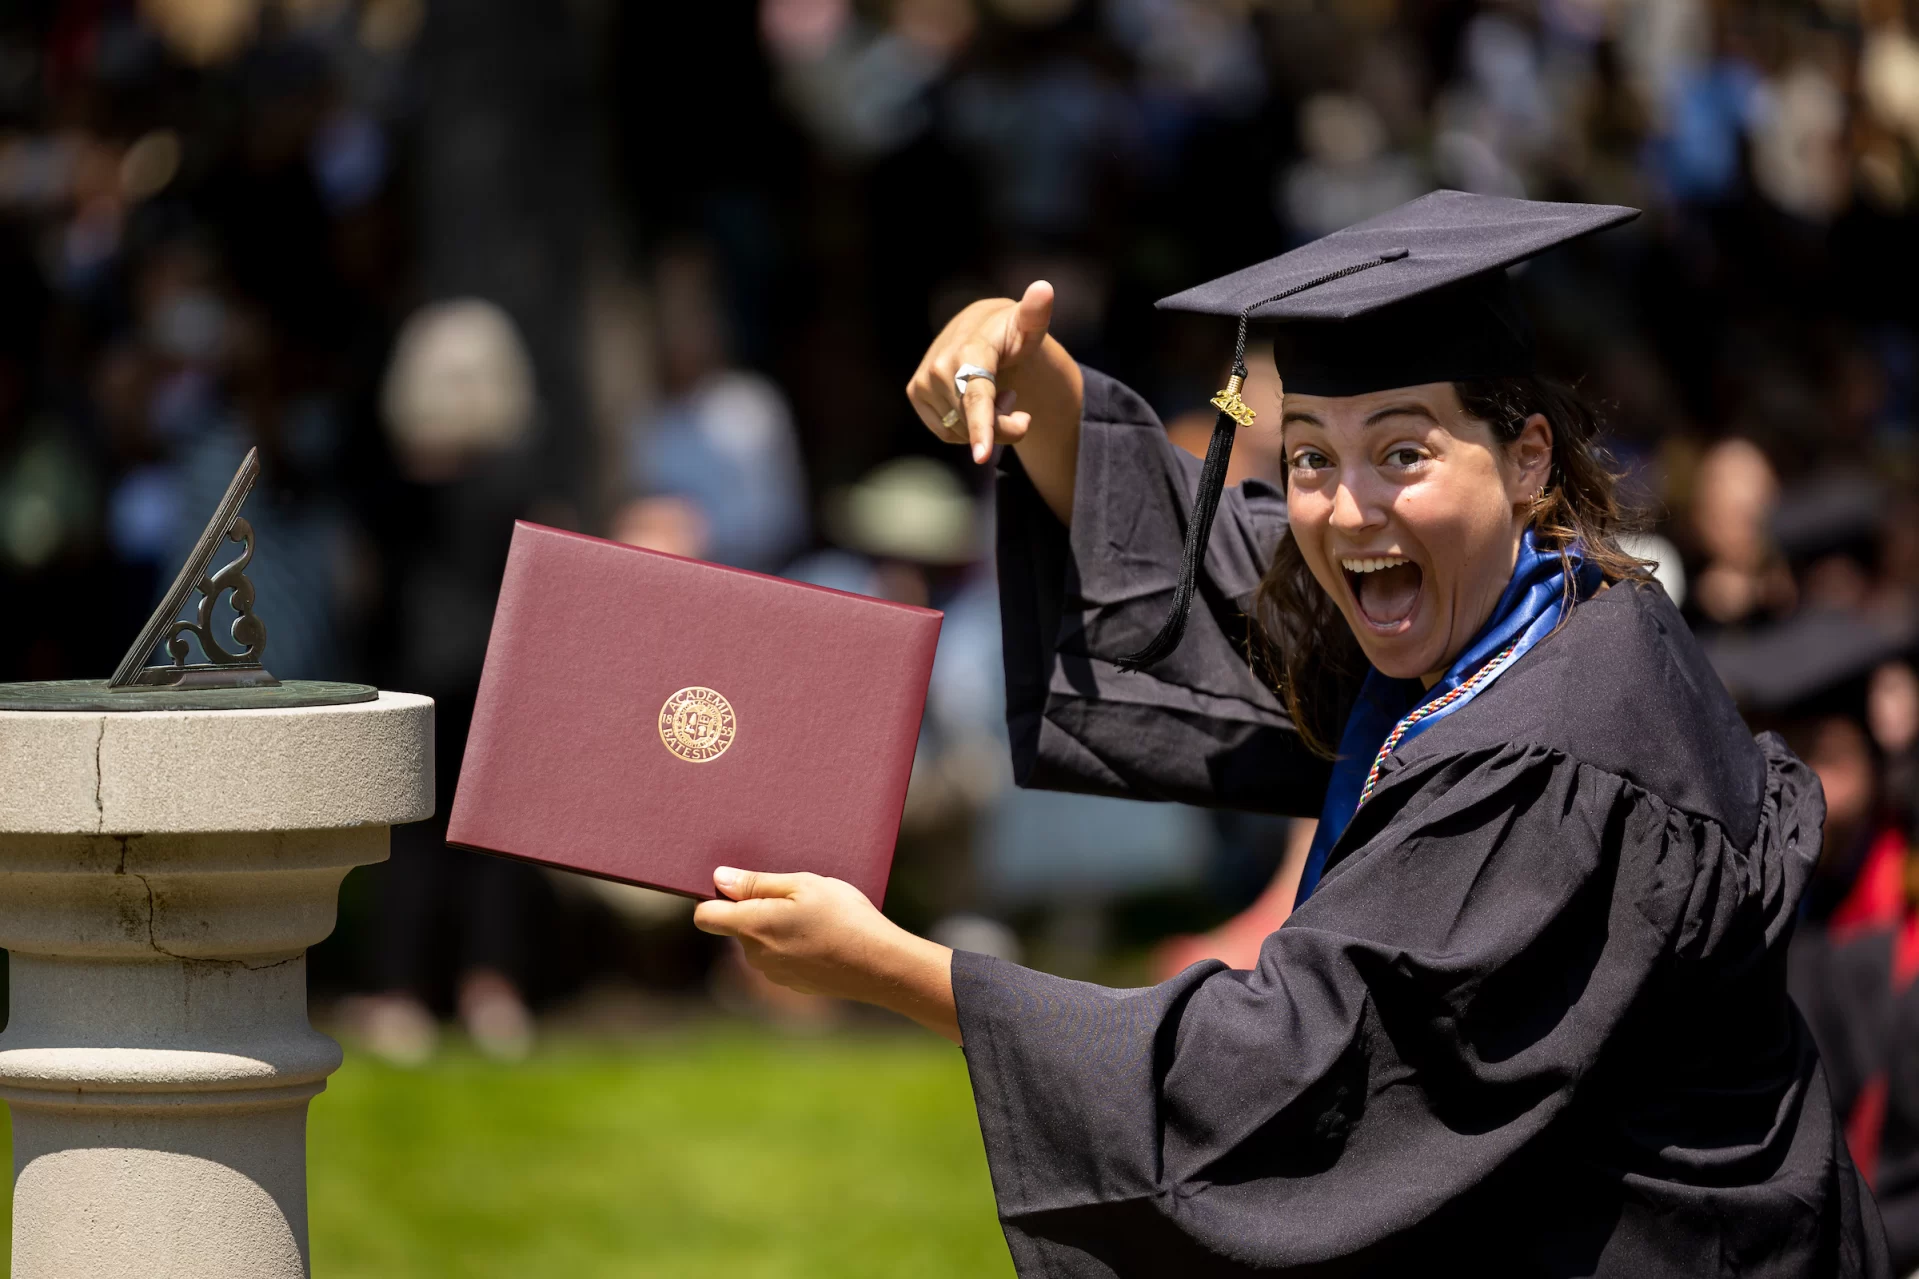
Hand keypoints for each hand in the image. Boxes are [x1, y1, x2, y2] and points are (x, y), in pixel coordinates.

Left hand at [692, 868, 959, 1042]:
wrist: (880, 965)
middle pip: (737, 927)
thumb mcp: (803, 885)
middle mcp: (755, 955)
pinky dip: (794, 944)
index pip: (705, 916)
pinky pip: (782, 957)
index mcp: (752, 926)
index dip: (714, 897)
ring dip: (777, 926)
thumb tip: (718, 879)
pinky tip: (824, 936)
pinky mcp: (793, 983)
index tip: (738, 885)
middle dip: (756, 908)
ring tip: (815, 913)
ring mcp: (774, 973)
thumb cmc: (844, 917)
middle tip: (794, 893)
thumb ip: (756, 883)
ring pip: (761, 942)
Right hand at [906, 280, 1055, 463]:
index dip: (981, 426)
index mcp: (969, 351)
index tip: (982, 456)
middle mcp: (940, 366)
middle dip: (1003, 425)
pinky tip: (973, 403)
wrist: (977, 329)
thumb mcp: (1028, 326)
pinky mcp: (916, 392)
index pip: (977, 396)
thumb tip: (1044, 288)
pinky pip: (946, 432)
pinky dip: (965, 427)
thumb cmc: (1009, 332)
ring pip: (960, 431)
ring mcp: (924, 380)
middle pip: (976, 421)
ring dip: (985, 425)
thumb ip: (1036, 314)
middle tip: (1016, 404)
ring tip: (995, 395)